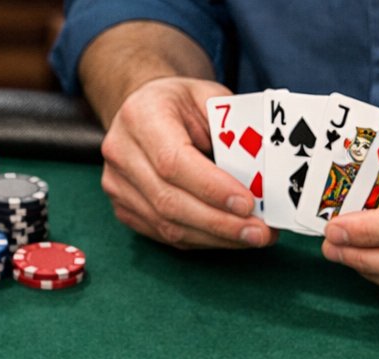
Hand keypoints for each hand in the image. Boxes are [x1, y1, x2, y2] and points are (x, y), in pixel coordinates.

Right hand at [100, 77, 276, 249]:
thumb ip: (231, 131)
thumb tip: (260, 178)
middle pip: (169, 201)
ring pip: (167, 225)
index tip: (247, 204)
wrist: (142, 110)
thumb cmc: (181, 104)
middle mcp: (122, 152)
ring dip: (214, 237)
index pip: (173, 162)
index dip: (211, 188)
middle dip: (219, 222)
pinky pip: (164, 234)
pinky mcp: (123, 208)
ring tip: (251, 237)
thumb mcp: (211, 99)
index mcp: (141, 116)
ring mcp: (117, 185)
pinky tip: (228, 237)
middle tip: (259, 232)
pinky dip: (201, 239)